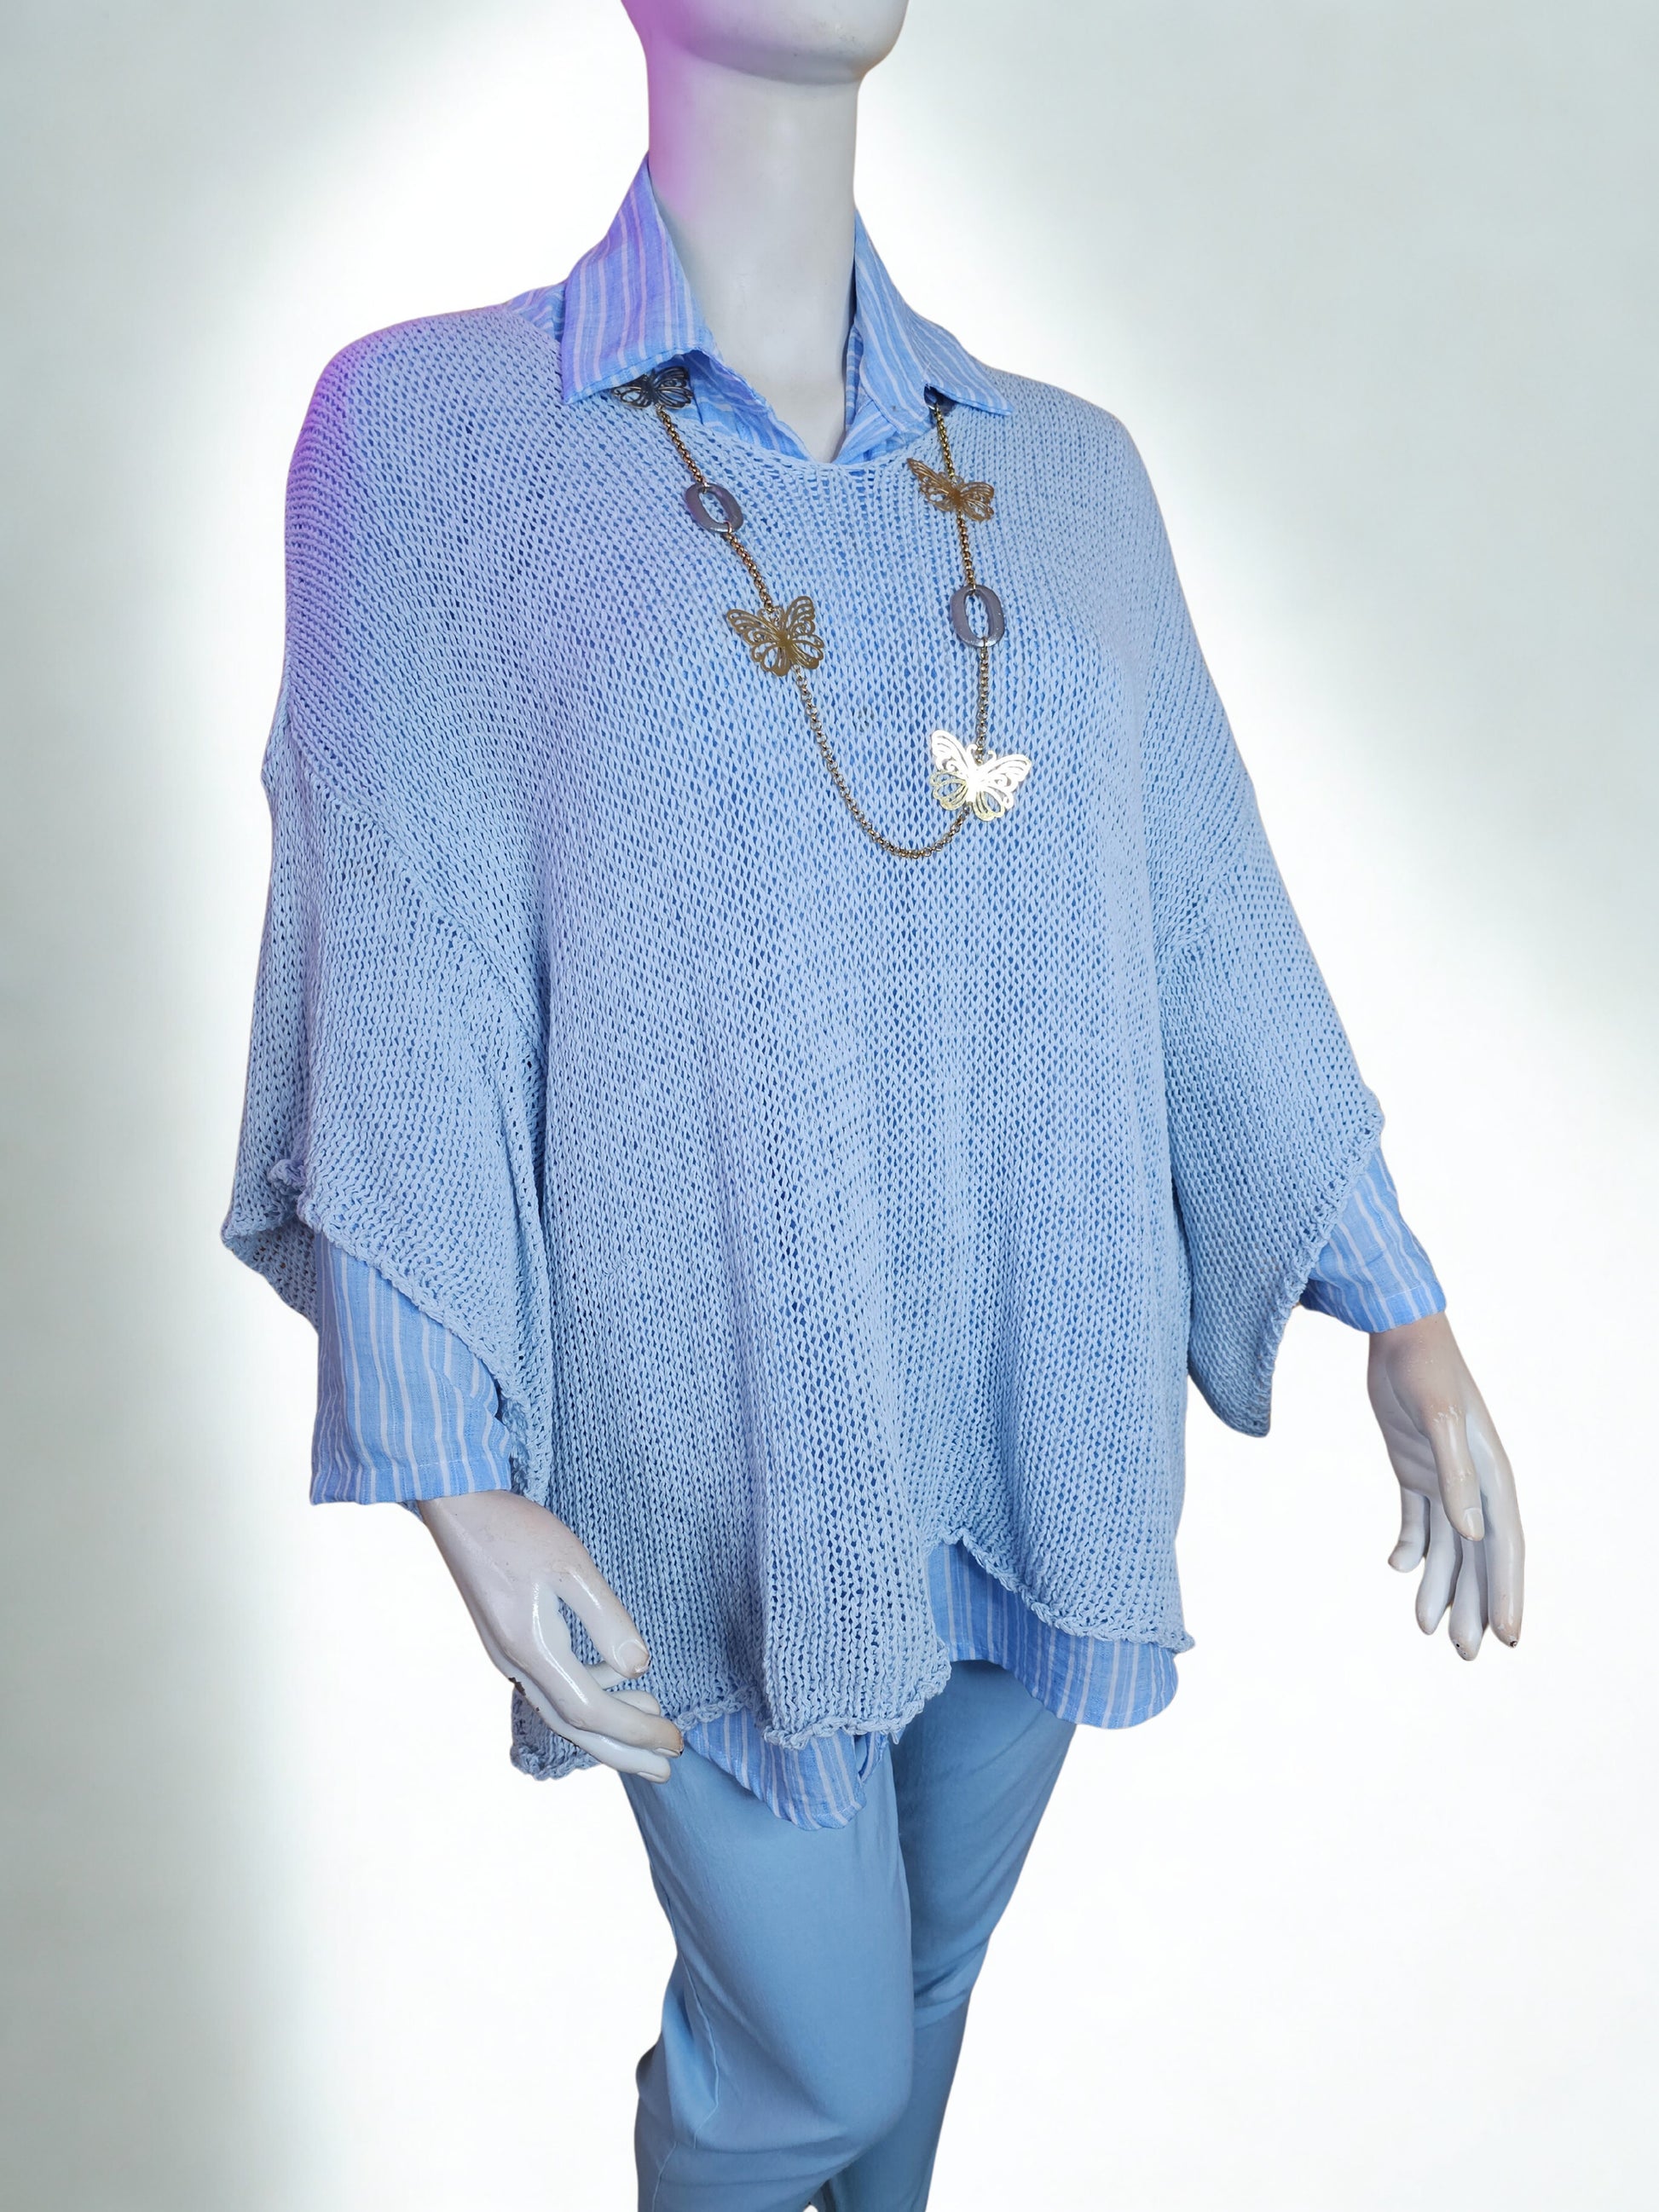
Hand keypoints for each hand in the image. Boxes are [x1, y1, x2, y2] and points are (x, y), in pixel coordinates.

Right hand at [418, 1491, 683, 1779]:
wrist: (456, 1506)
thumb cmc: (515, 1529)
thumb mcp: (570, 1566)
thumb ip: (606, 1618)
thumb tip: (639, 1667)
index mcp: (533, 1649)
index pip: (591, 1712)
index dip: (635, 1732)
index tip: (675, 1742)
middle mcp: (517, 1663)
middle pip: (574, 1727)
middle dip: (623, 1752)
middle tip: (667, 1769)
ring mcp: (507, 1655)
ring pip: (561, 1709)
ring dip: (606, 1725)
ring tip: (651, 1721)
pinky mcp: (507, 1640)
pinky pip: (551, 1687)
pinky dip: (586, 1695)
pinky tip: (613, 1676)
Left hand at [1366, 1312, 1523, 1658]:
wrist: (1397, 1335)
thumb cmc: (1424, 1372)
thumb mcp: (1439, 1421)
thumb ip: (1455, 1476)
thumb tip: (1471, 1534)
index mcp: (1492, 1478)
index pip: (1505, 1549)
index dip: (1506, 1593)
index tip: (1506, 1637)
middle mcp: (1474, 1485)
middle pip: (1478, 1559)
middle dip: (1475, 1605)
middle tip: (1466, 1655)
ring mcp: (1445, 1479)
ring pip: (1448, 1548)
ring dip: (1442, 1587)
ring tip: (1431, 1630)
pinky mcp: (1416, 1470)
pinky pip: (1418, 1522)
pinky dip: (1411, 1548)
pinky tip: (1398, 1569)